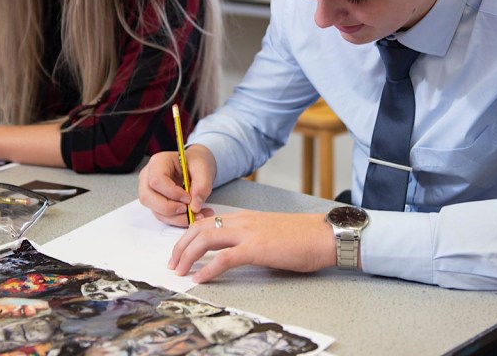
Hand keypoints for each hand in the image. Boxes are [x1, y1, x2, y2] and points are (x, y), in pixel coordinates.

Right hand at [138, 147, 216, 226]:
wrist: (195, 166)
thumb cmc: (195, 163)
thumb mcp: (203, 169)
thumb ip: (202, 186)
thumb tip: (195, 206)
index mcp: (158, 162)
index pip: (156, 180)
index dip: (172, 193)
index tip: (189, 198)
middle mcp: (148, 176)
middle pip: (147, 197)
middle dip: (170, 208)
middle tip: (189, 209)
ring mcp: (150, 191)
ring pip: (155, 210)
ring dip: (177, 217)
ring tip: (198, 214)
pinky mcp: (156, 203)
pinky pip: (163, 216)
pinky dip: (179, 220)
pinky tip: (194, 215)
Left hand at [169, 211, 335, 283]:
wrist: (324, 234)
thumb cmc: (302, 236)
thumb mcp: (269, 231)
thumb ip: (250, 237)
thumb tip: (235, 252)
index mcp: (244, 217)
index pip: (206, 221)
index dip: (188, 235)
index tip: (180, 250)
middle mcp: (242, 221)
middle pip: (199, 228)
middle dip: (180, 246)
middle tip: (173, 263)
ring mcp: (248, 233)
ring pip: (205, 239)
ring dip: (187, 256)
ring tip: (180, 271)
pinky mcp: (256, 248)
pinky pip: (224, 258)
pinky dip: (208, 269)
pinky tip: (200, 278)